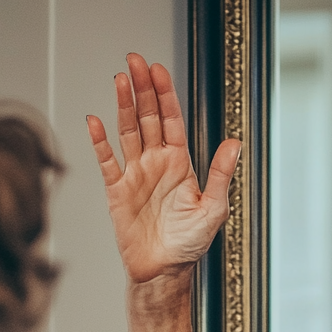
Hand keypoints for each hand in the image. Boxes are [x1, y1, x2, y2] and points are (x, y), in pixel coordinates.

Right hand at [87, 53, 240, 284]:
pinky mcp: (116, 190)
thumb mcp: (213, 209)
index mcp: (180, 164)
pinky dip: (100, 141)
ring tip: (119, 79)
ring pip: (127, 131)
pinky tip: (95, 121)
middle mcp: (156, 163)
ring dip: (123, 105)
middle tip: (135, 60)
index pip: (171, 120)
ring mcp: (135, 174)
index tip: (159, 70)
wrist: (163, 270)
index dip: (165, 94)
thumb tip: (235, 144)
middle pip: (148, 117)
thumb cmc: (189, 244)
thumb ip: (220, 174)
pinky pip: (107, 161)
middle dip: (142, 88)